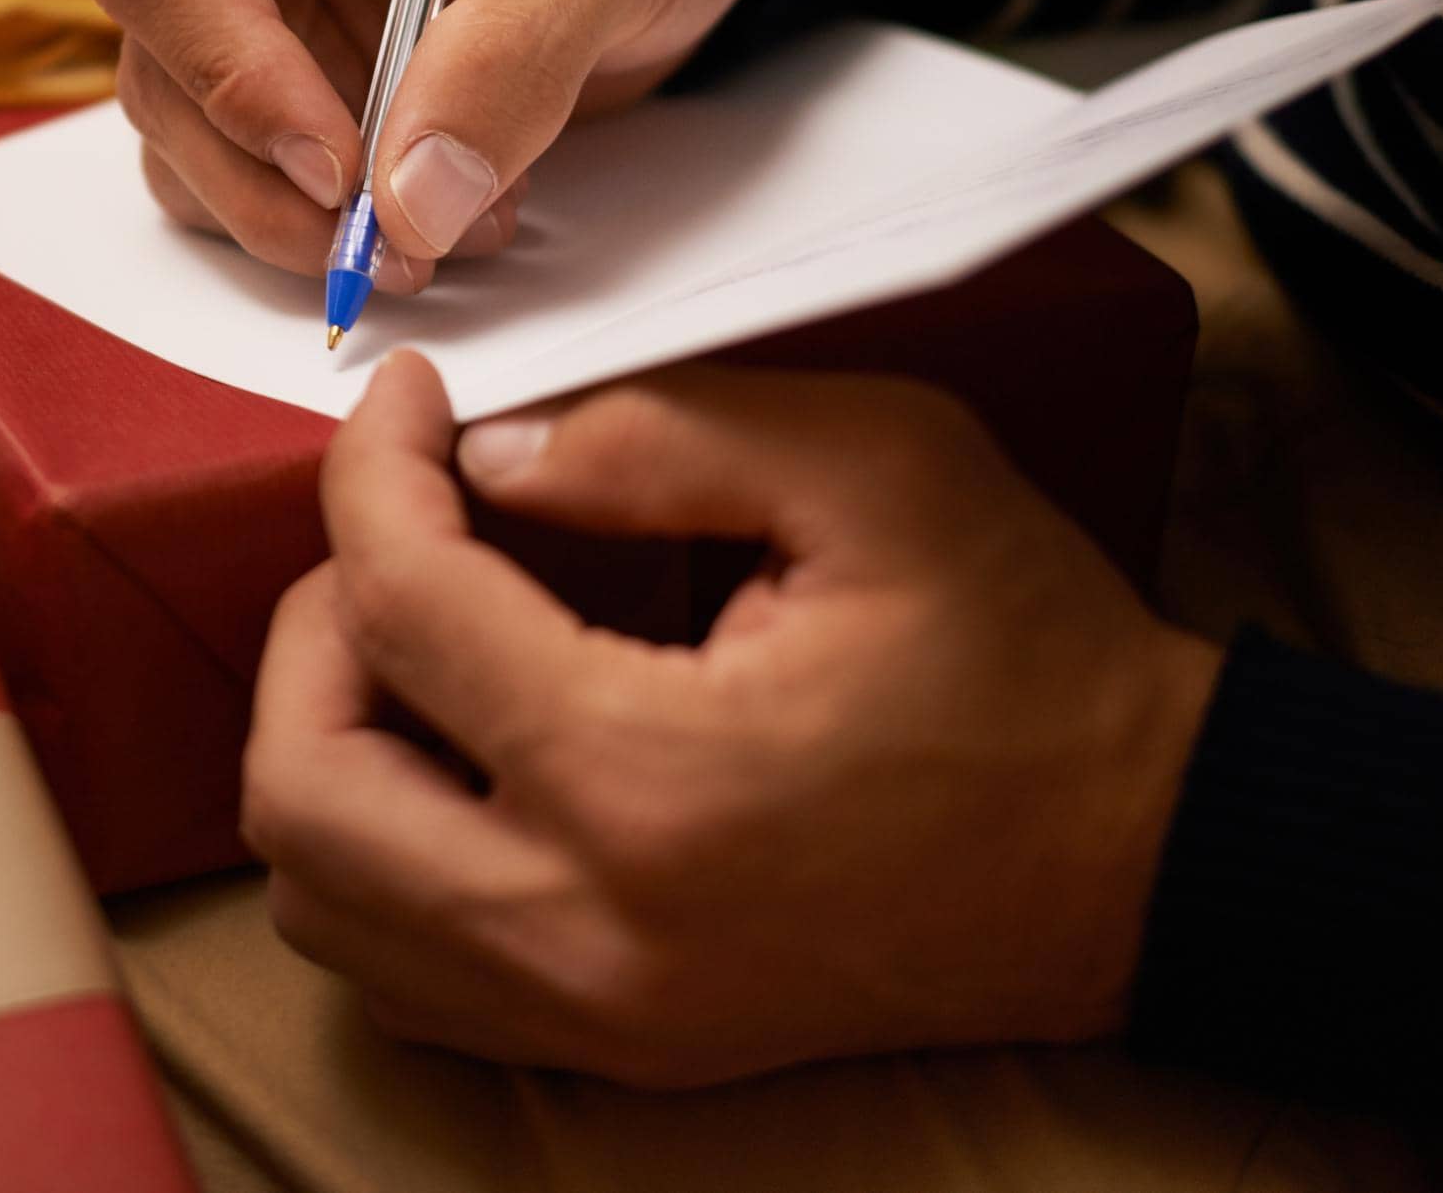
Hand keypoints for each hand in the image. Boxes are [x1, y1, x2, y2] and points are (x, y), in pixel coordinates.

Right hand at [85, 0, 773, 291]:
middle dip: (264, 184)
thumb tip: (413, 199)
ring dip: (296, 225)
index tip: (336, 167)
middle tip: (391, 249)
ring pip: (191, 149)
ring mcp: (262, 6)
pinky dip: (331, 232)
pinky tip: (445, 214)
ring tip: (447, 229)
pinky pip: (256, 183)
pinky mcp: (299, 85)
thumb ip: (510, 55)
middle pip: (163, 74)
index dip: (227, 73)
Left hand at [242, 354, 1220, 1084]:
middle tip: (403, 526)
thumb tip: (486, 452)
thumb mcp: (877, 471)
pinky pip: (396, 969)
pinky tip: (458, 752)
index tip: (410, 399)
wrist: (1140, 857)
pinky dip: (377, 850)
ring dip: (332, 736)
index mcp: (647, 780)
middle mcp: (587, 930)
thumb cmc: (1026, 657)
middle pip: (303, 778)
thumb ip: (655, 434)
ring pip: (323, 893)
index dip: (373, 466)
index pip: (402, 605)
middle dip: (316, 617)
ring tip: (423, 634)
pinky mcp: (614, 1044)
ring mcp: (592, 1013)